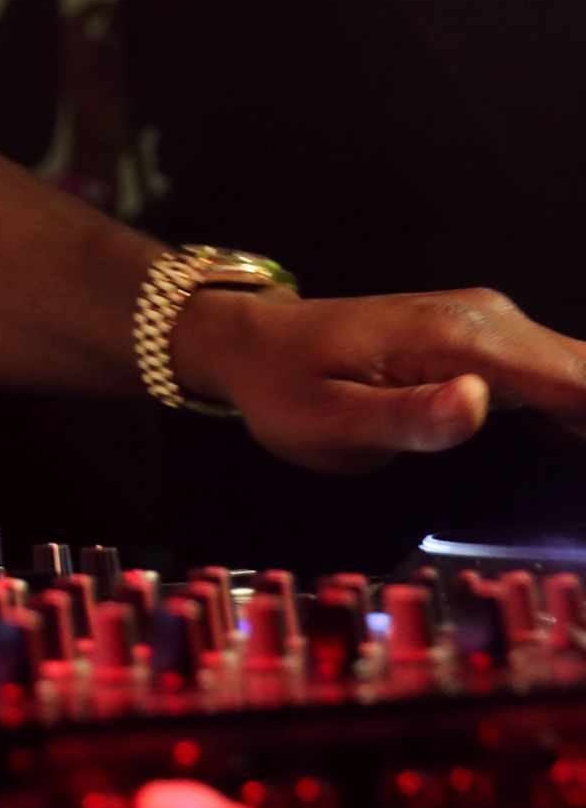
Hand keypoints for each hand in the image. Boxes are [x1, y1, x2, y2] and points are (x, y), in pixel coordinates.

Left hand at [174, 285, 585, 472]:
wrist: (255, 343)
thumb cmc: (287, 389)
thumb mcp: (333, 422)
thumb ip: (412, 418)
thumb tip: (480, 401)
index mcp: (460, 338)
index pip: (578, 384)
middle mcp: (489, 320)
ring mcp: (493, 325)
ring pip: (584, 372)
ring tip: (579, 486)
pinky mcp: (489, 341)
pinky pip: (562, 375)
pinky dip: (584, 410)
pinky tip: (579, 447)